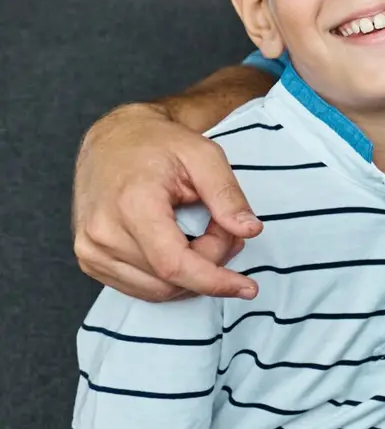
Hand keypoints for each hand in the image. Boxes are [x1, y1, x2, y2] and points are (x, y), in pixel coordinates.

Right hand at [73, 103, 260, 300]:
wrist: (113, 140)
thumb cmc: (159, 144)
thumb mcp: (205, 156)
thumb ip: (227, 195)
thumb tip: (250, 231)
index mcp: (132, 205)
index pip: (174, 264)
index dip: (213, 281)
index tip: (247, 288)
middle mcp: (103, 233)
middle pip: (170, 277)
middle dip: (211, 263)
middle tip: (227, 229)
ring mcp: (91, 250)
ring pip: (156, 289)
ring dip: (192, 272)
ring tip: (207, 234)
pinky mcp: (90, 260)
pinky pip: (139, 287)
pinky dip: (170, 277)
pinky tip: (184, 247)